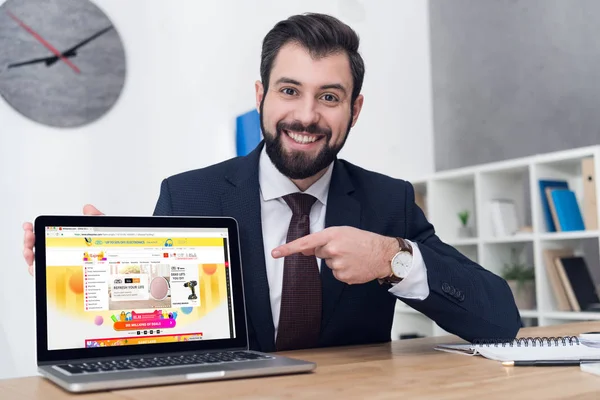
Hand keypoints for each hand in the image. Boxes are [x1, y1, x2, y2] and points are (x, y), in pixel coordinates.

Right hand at [23, 204, 103, 275]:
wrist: (117, 268)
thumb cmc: (106, 252)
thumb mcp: (102, 233)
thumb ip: (95, 219)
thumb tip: (88, 209)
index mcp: (65, 243)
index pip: (45, 236)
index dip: (34, 230)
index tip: (30, 226)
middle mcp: (58, 255)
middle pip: (37, 248)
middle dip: (29, 241)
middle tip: (30, 235)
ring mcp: (58, 268)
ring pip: (37, 262)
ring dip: (29, 255)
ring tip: (29, 250)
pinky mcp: (60, 280)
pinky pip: (44, 277)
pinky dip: (36, 271)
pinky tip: (35, 266)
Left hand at [271, 226, 397, 284]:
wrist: (383, 254)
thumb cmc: (363, 240)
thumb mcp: (342, 233)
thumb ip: (322, 240)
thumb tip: (303, 250)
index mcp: (332, 235)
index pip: (305, 242)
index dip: (288, 249)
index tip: (275, 253)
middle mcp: (333, 249)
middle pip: (319, 253)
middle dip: (329, 251)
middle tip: (346, 248)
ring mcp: (338, 264)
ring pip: (328, 264)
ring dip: (337, 261)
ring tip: (352, 256)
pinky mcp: (343, 276)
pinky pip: (336, 273)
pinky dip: (343, 270)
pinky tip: (354, 265)